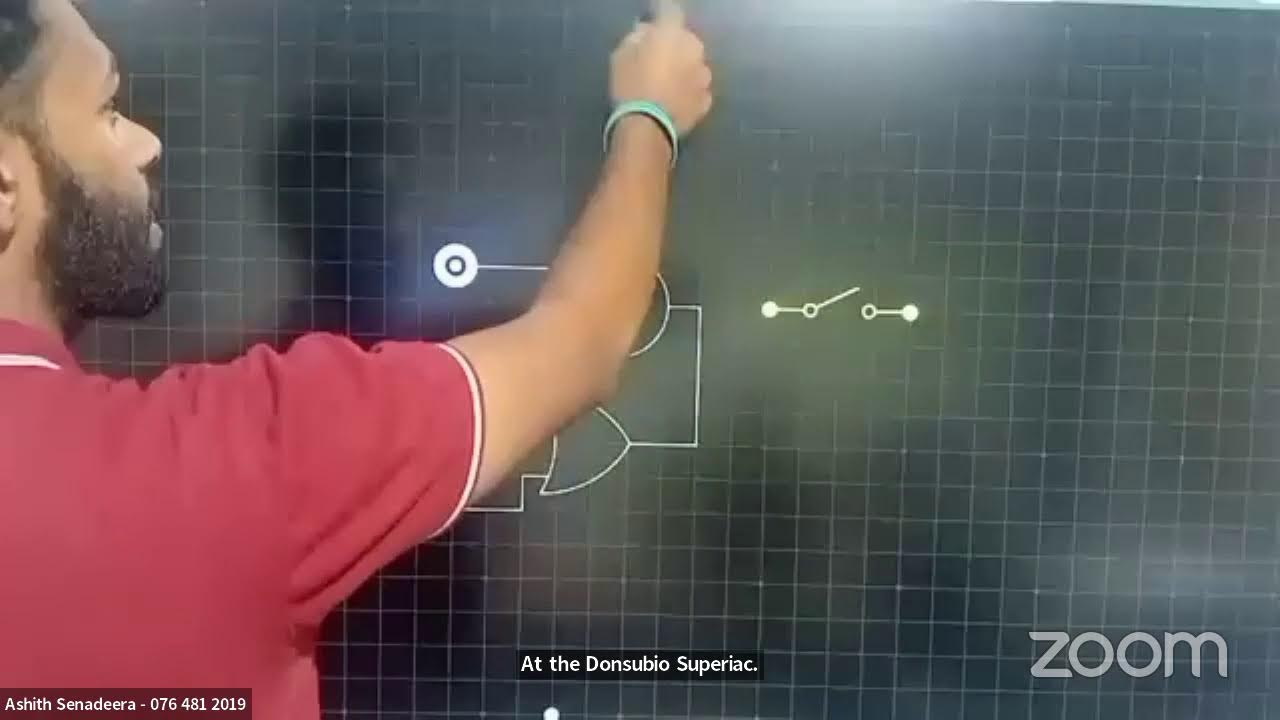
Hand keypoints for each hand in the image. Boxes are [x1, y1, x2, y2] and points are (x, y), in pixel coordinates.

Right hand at [610, 0, 712, 136]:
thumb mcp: (621, 55)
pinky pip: (696, 89)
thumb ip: (637, 37)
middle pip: (685, 40)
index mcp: (674, 32)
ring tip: (668, 83)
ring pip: (694, 65)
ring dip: (684, 69)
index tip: (653, 17)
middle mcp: (695, 49)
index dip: (661, 12)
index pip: (670, 10)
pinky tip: (675, 100)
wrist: (647, 127)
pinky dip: (688, 91)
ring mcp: (704, 77)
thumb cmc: (629, 85)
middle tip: (657, 57)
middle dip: (674, 45)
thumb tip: (647, 32)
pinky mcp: (706, 101)